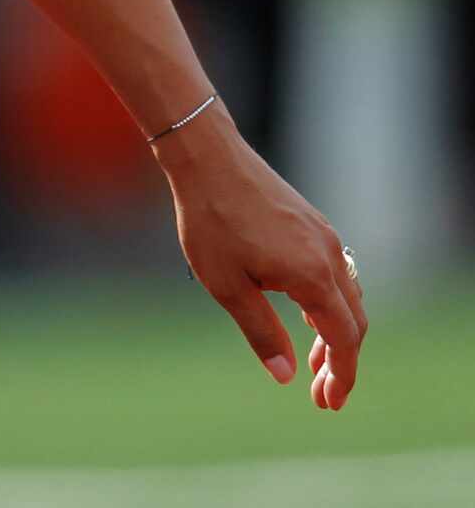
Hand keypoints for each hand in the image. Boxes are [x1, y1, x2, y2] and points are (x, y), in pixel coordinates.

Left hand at [156, 109, 366, 408]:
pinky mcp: (312, 222)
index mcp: (313, 275)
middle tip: (320, 392)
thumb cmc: (210, 219)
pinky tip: (305, 311)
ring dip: (335, 331)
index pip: (343, 338)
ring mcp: (324, 235)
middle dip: (340, 360)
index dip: (341, 375)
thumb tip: (287, 374)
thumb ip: (261, 332)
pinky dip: (328, 301)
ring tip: (313, 359)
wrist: (207, 157)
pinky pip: (336, 272)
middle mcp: (330, 255)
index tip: (329, 402)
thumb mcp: (226, 285)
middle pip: (353, 321)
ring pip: (347, 295)